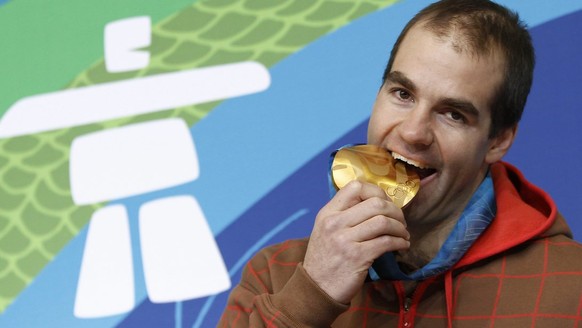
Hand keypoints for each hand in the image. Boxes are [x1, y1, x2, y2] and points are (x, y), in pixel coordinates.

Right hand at [303, 180, 409, 303]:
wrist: (316, 288)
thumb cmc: (324, 259)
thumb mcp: (325, 230)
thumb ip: (344, 215)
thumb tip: (375, 203)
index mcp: (328, 213)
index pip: (355, 186)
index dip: (376, 191)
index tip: (385, 203)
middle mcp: (335, 223)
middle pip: (375, 203)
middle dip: (395, 211)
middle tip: (400, 221)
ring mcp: (345, 240)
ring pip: (384, 221)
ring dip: (400, 227)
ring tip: (403, 234)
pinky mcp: (357, 257)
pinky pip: (386, 242)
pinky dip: (400, 242)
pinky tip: (402, 245)